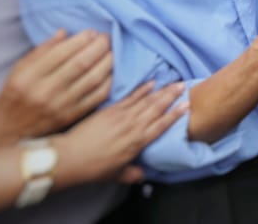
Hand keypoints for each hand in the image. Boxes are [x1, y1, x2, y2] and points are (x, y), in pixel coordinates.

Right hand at [0, 29, 113, 153]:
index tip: (92, 32)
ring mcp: (60, 106)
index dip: (81, 40)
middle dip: (99, 47)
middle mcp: (45, 91)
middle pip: (80, 64)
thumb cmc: (15, 94)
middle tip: (107, 38)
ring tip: (114, 51)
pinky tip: (112, 71)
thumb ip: (41, 50)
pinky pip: (97, 97)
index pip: (61, 53)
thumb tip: (64, 32)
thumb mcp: (19, 69)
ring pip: (93, 79)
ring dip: (108, 62)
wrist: (10, 131)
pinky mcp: (71, 116)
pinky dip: (108, 81)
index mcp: (29, 76)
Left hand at [54, 81, 187, 185]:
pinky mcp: (111, 109)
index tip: (187, 105)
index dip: (175, 114)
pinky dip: (142, 89)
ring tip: (173, 82)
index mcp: (138, 142)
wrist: (71, 156)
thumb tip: (143, 174)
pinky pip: (131, 96)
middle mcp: (134, 126)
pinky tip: (151, 82)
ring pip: (147, 100)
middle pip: (157, 108)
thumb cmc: (94, 169)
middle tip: (183, 85)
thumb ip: (133, 173)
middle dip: (172, 96)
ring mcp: (123, 115)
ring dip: (161, 91)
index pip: (162, 125)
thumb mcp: (117, 175)